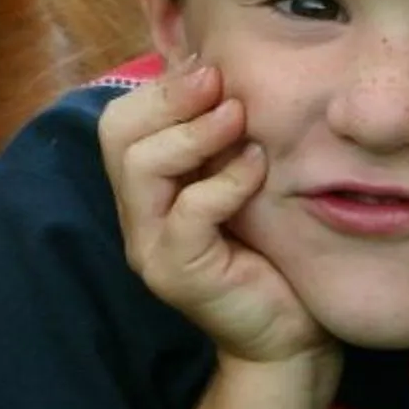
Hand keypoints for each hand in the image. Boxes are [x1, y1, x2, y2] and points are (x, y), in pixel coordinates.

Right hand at [101, 63, 330, 368]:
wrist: (291, 340)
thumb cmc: (274, 256)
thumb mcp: (244, 184)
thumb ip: (224, 141)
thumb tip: (225, 70)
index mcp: (146, 191)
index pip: (120, 120)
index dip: (161, 87)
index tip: (211, 68)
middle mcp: (136, 217)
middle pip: (117, 133)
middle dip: (169, 97)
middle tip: (218, 81)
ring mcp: (151, 248)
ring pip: (140, 166)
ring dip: (193, 132)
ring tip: (237, 116)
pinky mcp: (179, 274)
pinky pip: (189, 213)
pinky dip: (225, 181)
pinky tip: (258, 166)